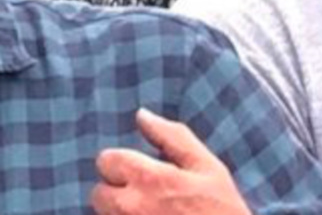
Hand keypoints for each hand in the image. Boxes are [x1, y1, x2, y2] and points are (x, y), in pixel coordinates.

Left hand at [91, 108, 252, 214]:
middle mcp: (130, 207)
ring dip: (120, 212)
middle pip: (98, 193)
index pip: (106, 160)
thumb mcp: (208, 168)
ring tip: (150, 213)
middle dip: (115, 192)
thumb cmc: (223, 211)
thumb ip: (173, 138)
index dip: (120, 164)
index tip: (138, 172)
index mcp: (149, 179)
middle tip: (144, 197)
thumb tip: (142, 115)